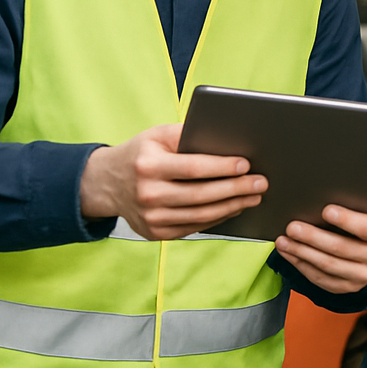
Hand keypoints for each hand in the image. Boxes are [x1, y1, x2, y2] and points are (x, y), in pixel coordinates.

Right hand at [79, 123, 265, 239]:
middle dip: (236, 189)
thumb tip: (226, 138)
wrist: (106, 183)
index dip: (222, 167)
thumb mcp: (156, 135)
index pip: (193, 168)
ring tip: (254, 197)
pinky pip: (193, 227)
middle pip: (201, 195)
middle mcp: (148, 194)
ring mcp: (151, 218)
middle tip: (260, 183)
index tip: (246, 164)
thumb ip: (187, 134)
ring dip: (232, 206)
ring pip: (201, 215)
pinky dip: (217, 218)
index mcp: (148, 166)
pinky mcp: (155, 232)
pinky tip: (234, 207)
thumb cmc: (140, 153)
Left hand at [274, 188, 366, 293]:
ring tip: (283, 240)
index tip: (325, 210)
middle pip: (344, 249)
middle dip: (315, 237)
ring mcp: (366, 275)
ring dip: (303, 253)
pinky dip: (302, 266)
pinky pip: (322, 279)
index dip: (347, 220)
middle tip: (292, 226)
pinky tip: (289, 253)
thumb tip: (346, 179)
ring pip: (329, 266)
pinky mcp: (350, 286)